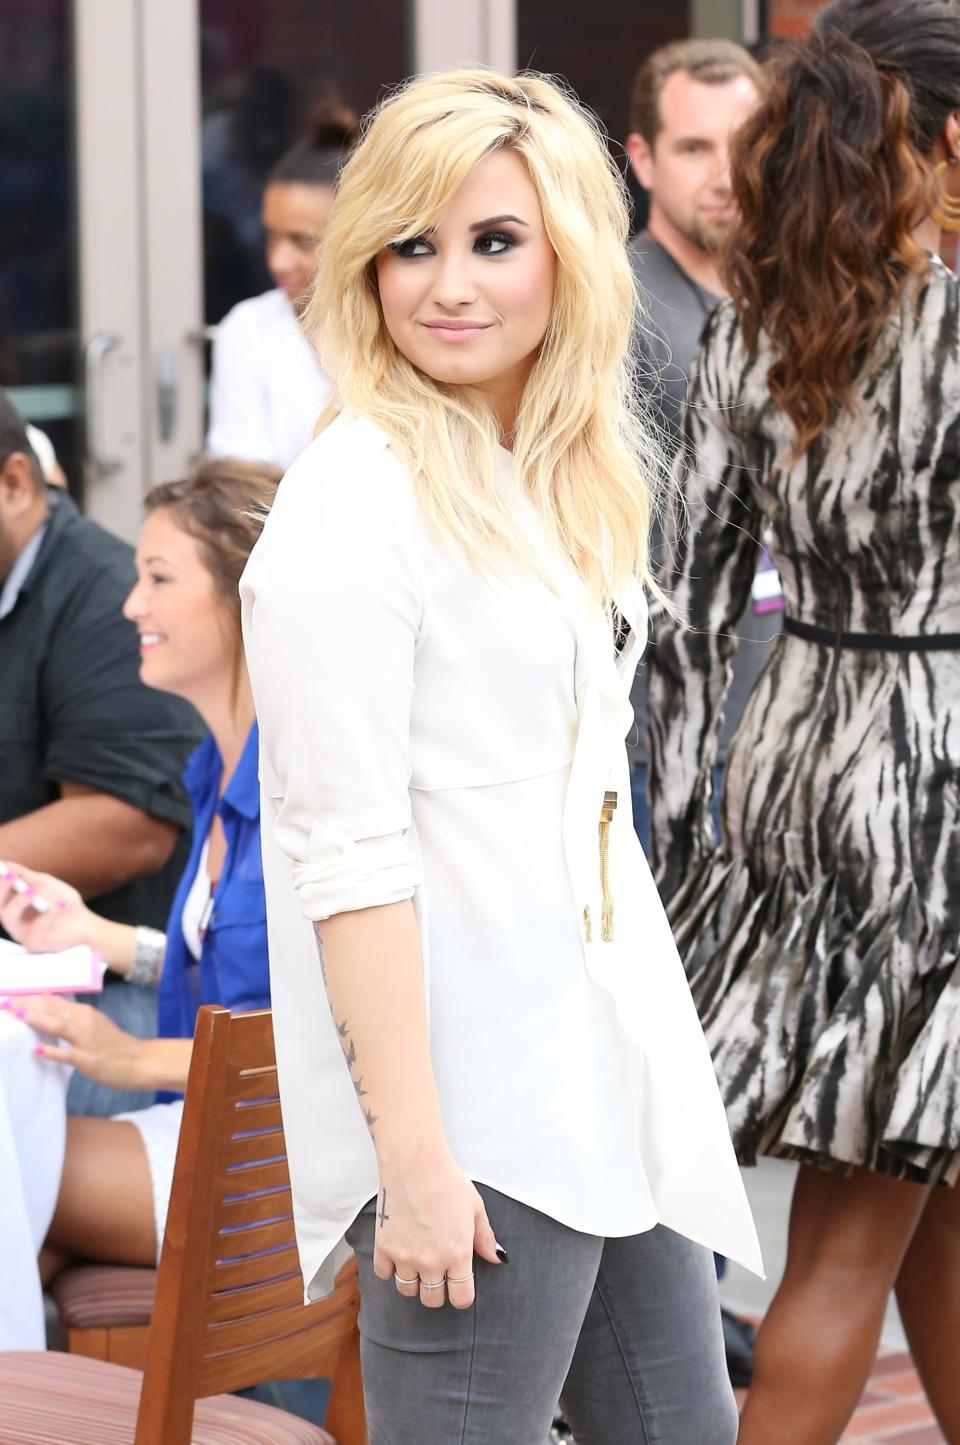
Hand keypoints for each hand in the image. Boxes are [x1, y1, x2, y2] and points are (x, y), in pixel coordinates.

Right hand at [0, 862, 97, 952]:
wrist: (86, 924)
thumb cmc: (63, 902)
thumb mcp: (47, 885)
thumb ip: (28, 876)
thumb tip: (7, 864)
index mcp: (13, 904)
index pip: (0, 892)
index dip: (0, 881)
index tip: (2, 867)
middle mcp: (12, 919)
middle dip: (3, 888)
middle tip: (11, 875)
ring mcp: (20, 932)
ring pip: (10, 916)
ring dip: (20, 900)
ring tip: (33, 888)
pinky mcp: (33, 944)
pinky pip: (34, 929)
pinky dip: (46, 915)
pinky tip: (59, 904)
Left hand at [6, 995, 144, 1088]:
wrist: (139, 1061)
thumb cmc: (115, 1045)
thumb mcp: (94, 1024)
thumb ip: (72, 1017)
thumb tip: (49, 1006)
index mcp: (85, 1013)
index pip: (53, 1001)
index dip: (30, 998)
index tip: (11, 994)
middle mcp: (85, 1022)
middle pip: (52, 1010)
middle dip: (27, 1005)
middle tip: (5, 1000)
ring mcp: (87, 1041)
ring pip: (59, 1026)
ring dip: (37, 1019)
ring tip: (17, 1015)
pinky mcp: (89, 1060)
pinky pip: (68, 1054)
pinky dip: (52, 1051)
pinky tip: (37, 1050)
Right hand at [373, 1151, 504, 1310]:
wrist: (415, 1162)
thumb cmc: (447, 1181)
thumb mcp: (475, 1208)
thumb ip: (485, 1238)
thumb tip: (496, 1258)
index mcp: (457, 1255)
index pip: (461, 1299)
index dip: (461, 1295)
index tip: (459, 1285)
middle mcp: (431, 1261)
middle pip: (432, 1300)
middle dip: (437, 1290)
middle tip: (437, 1272)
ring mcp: (405, 1256)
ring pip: (407, 1291)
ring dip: (414, 1280)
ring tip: (417, 1261)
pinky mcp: (383, 1247)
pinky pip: (384, 1274)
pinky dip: (390, 1268)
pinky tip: (398, 1251)